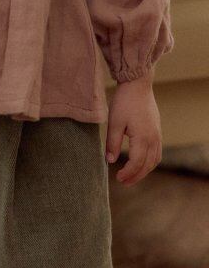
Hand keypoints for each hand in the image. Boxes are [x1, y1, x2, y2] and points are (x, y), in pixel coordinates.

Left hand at [105, 72, 162, 186]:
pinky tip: (141, 162)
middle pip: (147, 165)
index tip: (117, 177)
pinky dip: (150, 162)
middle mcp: (153, 139)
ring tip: (132, 176)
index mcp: (143, 138)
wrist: (138, 85)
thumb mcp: (114, 122)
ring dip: (144, 171)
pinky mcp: (157, 131)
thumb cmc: (124, 102)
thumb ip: (113, 142)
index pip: (136, 163)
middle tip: (123, 182)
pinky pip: (157, 152)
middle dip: (136, 176)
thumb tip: (110, 160)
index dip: (128, 173)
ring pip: (154, 160)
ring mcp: (157, 135)